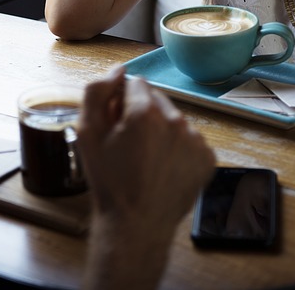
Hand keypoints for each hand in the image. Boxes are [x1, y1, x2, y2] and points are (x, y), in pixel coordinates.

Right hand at [78, 67, 214, 233]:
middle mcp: (176, 120)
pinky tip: (163, 167)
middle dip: (142, 114)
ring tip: (147, 159)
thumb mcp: (87, 132)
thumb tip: (119, 70)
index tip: (116, 124)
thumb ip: (97, 91)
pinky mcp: (208, 158)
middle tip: (129, 144)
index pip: (135, 83)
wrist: (136, 224)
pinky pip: (190, 140)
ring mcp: (196, 140)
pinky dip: (178, 148)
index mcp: (145, 112)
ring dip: (161, 130)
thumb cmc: (109, 181)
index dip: (121, 102)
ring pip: (174, 120)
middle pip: (156, 100)